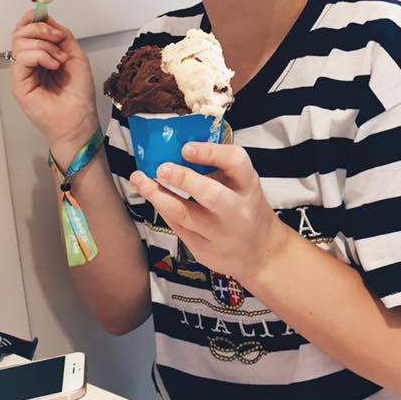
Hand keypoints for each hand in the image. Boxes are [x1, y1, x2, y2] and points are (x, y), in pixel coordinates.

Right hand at [8, 10, 97, 146]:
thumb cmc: (79, 96)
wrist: (79, 119)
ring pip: (19, 42)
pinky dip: (41, 56)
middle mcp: (29, 64)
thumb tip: (48, 19)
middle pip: (20, 32)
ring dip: (45, 45)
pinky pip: (22, 57)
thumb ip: (62, 36)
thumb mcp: (76, 56)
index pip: (27, 30)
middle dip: (41, 29)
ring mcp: (22, 73)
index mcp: (40, 56)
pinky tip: (53, 65)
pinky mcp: (18, 83)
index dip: (34, 19)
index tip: (45, 13)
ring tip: (59, 59)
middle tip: (58, 38)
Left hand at [129, 143, 288, 286]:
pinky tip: (153, 196)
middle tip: (161, 168)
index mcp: (248, 186)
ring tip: (139, 179)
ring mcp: (220, 234)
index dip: (210, 153)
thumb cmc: (246, 208)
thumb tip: (178, 148)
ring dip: (157, 195)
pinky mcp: (204, 251)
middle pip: (211, 195)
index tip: (186, 148)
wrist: (261, 252)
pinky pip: (177, 227)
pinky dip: (162, 209)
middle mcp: (237, 211)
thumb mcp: (243, 183)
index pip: (235, 163)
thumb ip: (218, 167)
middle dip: (183, 179)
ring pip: (184, 215)